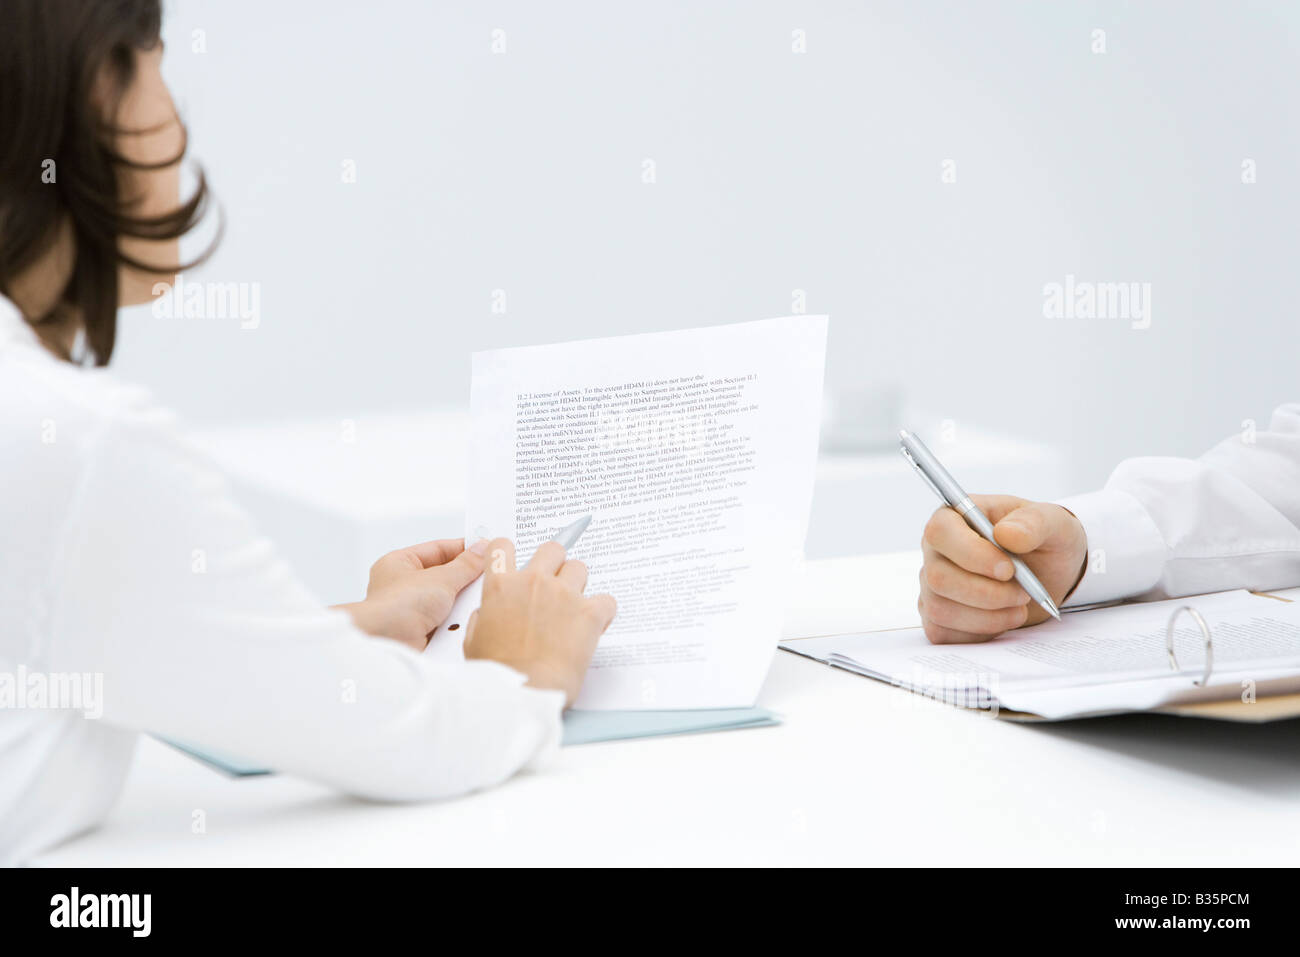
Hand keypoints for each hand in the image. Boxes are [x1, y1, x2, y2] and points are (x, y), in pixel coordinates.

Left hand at [337, 539, 487, 651]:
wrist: (386, 643)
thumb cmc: (397, 606)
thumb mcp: (441, 579)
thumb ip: (465, 565)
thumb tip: (481, 549)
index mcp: (400, 563)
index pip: (438, 549)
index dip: (463, 548)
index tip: (486, 548)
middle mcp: (403, 585)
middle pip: (445, 575)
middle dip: (465, 578)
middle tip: (489, 574)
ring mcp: (411, 608)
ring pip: (447, 599)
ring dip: (462, 601)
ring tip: (478, 598)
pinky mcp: (419, 630)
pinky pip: (445, 619)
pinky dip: (457, 620)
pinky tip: (468, 619)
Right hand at [464, 538, 616, 706]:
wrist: (528, 692)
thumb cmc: (499, 673)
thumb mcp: (473, 643)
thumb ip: (481, 618)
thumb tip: (489, 613)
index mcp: (501, 587)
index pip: (501, 547)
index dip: (507, 551)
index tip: (513, 559)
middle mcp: (534, 582)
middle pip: (551, 549)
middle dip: (553, 562)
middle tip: (552, 583)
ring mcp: (564, 594)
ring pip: (579, 567)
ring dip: (577, 583)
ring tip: (573, 608)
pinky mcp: (590, 612)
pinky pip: (607, 599)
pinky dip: (602, 611)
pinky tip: (594, 625)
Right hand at [918, 495, 1087, 643]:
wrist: (1048, 574)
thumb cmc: (1042, 541)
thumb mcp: (1053, 523)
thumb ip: (1034, 522)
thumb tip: (1006, 533)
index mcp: (954, 517)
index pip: (940, 532)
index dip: (971, 553)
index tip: (1008, 570)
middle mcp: (935, 551)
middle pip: (938, 577)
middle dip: (987, 593)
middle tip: (1024, 593)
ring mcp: (932, 586)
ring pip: (940, 609)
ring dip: (988, 616)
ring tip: (1019, 606)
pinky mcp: (937, 617)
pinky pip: (943, 633)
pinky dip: (980, 632)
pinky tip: (1003, 617)